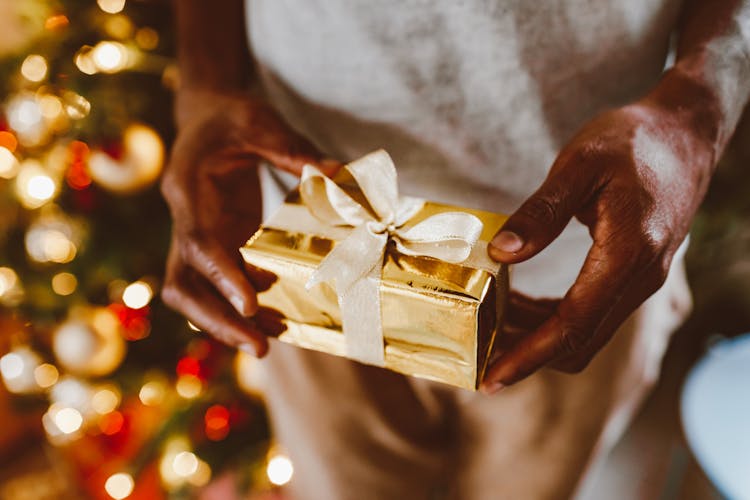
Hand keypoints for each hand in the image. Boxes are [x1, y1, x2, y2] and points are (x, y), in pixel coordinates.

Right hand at [161, 90, 338, 355]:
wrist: (208, 116)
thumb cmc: (232, 116)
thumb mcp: (262, 122)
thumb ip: (295, 150)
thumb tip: (338, 177)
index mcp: (187, 188)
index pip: (196, 242)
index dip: (221, 276)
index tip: (250, 305)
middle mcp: (184, 219)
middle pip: (184, 283)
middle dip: (216, 320)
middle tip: (260, 348)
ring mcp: (196, 235)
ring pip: (194, 292)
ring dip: (224, 322)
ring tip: (268, 345)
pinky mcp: (214, 244)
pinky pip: (218, 284)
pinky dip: (240, 305)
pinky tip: (275, 318)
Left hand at [482, 70, 719, 392]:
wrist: (684, 133)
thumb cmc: (632, 140)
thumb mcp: (579, 165)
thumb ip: (540, 213)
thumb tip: (501, 254)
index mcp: (626, 255)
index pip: (571, 325)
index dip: (527, 355)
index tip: (490, 377)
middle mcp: (639, 278)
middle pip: (579, 342)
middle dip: (527, 355)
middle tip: (478, 352)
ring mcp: (640, 280)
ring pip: (585, 332)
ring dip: (538, 337)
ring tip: (491, 326)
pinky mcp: (634, 274)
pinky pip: (592, 312)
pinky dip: (554, 318)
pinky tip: (519, 303)